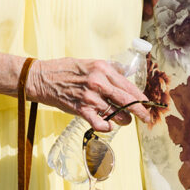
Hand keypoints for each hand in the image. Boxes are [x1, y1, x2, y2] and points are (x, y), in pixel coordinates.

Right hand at [27, 57, 151, 131]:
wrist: (41, 77)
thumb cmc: (65, 69)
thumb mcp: (90, 62)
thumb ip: (109, 69)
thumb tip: (126, 73)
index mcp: (103, 68)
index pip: (128, 85)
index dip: (140, 97)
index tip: (148, 103)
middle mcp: (99, 82)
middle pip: (127, 101)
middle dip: (140, 112)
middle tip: (147, 118)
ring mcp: (90, 97)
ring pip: (116, 114)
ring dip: (122, 120)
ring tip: (122, 120)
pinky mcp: (81, 110)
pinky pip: (101, 124)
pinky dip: (107, 127)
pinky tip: (107, 124)